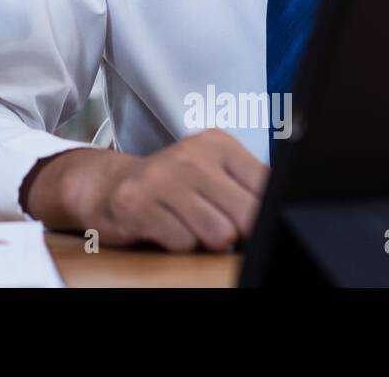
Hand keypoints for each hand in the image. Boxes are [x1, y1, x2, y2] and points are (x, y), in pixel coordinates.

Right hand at [21, 130, 267, 250]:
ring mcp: (162, 178)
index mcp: (216, 143)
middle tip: (213, 223)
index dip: (261, 213)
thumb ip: (247, 187)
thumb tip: (283, 213)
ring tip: (186, 224)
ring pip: (219, 234)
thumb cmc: (170, 186)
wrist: (105, 186)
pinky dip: (178, 244)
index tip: (244, 217)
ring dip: (205, 240)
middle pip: (246, 216)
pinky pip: (183, 243)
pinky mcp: (138, 205)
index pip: (266, 187)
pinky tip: (164, 227)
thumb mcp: (211, 173)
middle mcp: (190, 155)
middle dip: (236, 232)